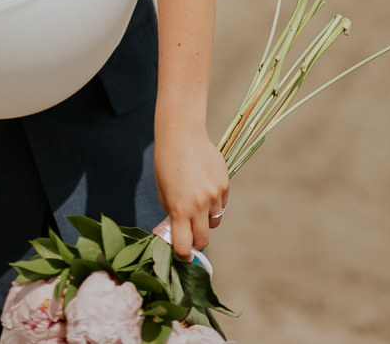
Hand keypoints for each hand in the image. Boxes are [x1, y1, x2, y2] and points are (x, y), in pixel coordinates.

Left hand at [153, 130, 229, 259]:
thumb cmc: (167, 165)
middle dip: (196, 240)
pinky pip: (221, 204)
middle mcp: (199, 205)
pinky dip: (214, 202)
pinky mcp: (224, 184)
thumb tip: (180, 235)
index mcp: (180, 209)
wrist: (182, 135)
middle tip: (190, 231)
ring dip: (206, 219)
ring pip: (214, 221)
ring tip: (196, 200)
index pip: (184, 246)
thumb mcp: (164, 194)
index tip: (183, 254)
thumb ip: (173, 216)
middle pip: (203, 240)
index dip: (183, 254)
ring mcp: (214, 195)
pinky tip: (204, 186)